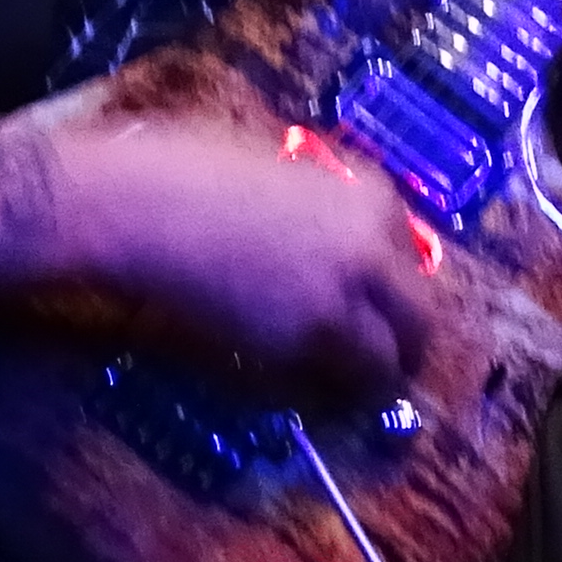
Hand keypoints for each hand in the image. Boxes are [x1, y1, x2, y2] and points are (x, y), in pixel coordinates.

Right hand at [62, 116, 437, 411]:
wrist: (143, 208)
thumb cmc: (188, 170)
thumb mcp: (277, 169)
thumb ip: (319, 205)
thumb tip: (324, 237)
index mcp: (369, 196)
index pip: (412, 254)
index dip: (393, 284)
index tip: (379, 301)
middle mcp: (371, 249)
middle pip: (419, 317)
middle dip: (407, 345)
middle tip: (388, 363)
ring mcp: (342, 300)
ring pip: (386, 362)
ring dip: (373, 378)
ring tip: (354, 391)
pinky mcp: (303, 342)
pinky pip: (335, 379)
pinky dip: (330, 390)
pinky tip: (309, 390)